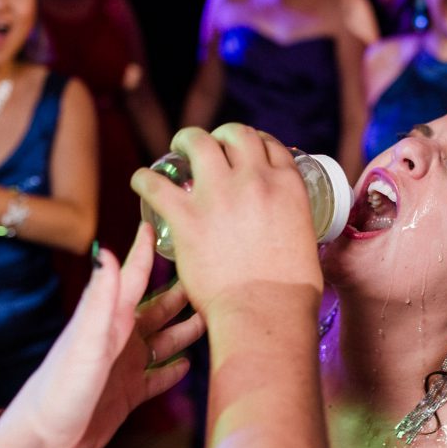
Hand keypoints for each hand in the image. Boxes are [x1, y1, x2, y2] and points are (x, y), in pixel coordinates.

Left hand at [0, 224, 205, 447]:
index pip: (132, 277)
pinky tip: (189, 365)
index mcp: (109, 320)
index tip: (156, 222)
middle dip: (179, 292)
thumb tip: (106, 250)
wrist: (43, 443)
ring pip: (162, 340)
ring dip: (184, 329)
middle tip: (208, 276)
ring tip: (211, 318)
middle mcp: (119, 338)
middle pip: (155, 308)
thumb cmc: (60, 390)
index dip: (144, 251)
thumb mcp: (85, 342)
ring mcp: (124, 366)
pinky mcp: (128, 393)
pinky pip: (158, 376)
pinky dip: (173, 369)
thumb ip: (100, 299)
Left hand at [130, 124, 322, 318]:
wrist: (267, 313)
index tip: (243, 150)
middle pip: (236, 134)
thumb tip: (284, 227)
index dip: (254, 142)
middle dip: (221, 135)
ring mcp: (219, 194)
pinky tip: (142, 180)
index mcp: (287, 185)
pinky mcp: (187, 217)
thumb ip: (291, 222)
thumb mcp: (305, 240)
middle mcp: (254, 179)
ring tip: (178, 149)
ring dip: (186, 140)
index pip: (269, 145)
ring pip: (198, 142)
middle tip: (210, 146)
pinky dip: (145, 178)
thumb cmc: (291, 292)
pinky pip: (156, 183)